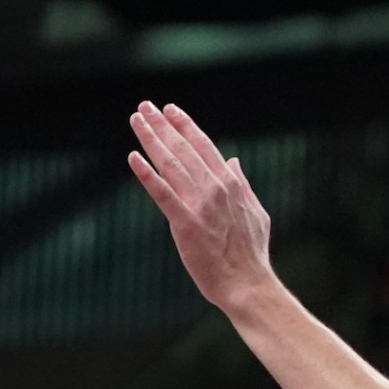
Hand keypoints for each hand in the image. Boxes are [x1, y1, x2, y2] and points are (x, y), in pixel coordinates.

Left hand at [128, 102, 277, 314]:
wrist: (247, 283)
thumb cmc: (251, 252)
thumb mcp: (255, 211)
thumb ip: (242, 184)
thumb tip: (234, 160)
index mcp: (231, 183)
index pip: (204, 146)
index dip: (185, 125)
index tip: (170, 109)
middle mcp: (215, 188)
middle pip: (183, 148)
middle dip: (163, 125)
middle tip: (144, 106)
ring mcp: (200, 204)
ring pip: (171, 164)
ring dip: (152, 139)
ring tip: (137, 120)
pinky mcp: (184, 223)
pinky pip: (161, 193)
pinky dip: (147, 174)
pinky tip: (133, 157)